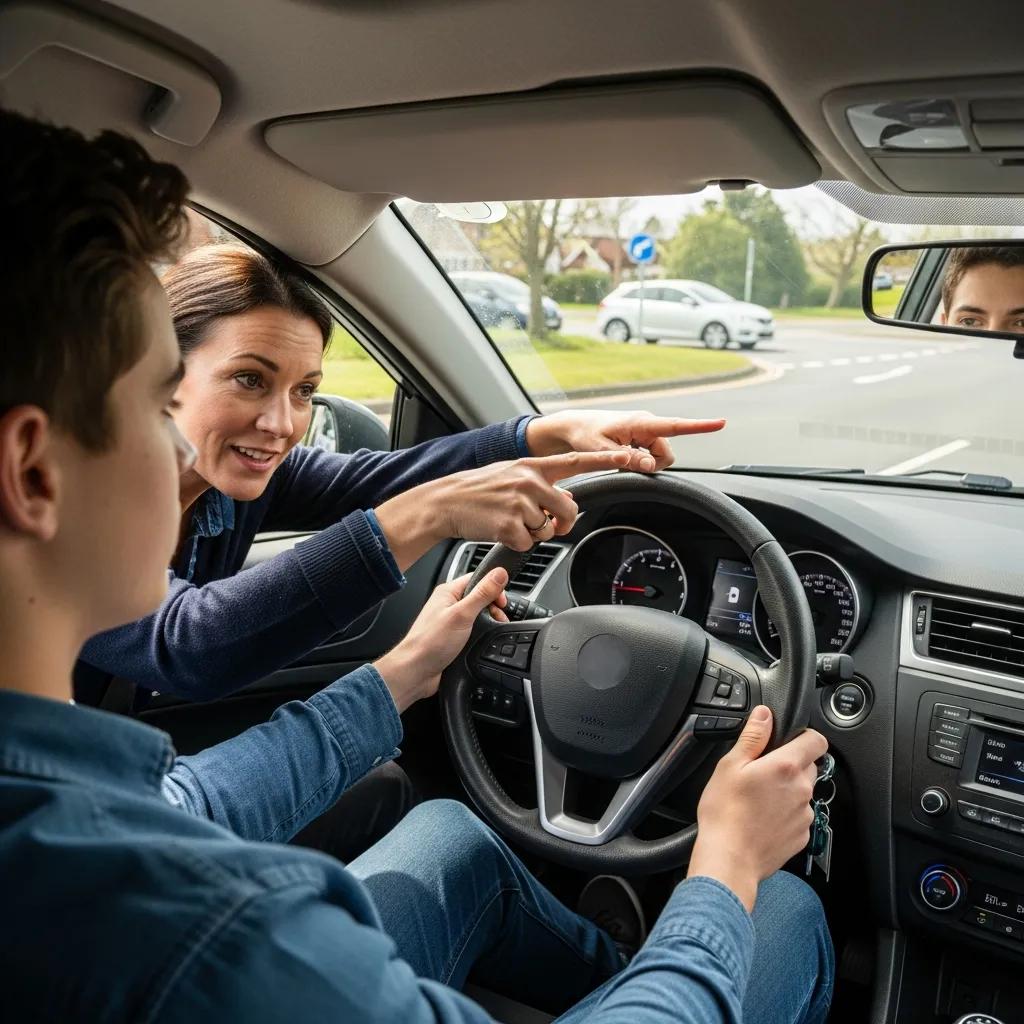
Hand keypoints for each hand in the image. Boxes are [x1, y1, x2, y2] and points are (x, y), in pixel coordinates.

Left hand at [374, 568, 508, 711]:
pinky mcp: (453, 637)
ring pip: (477, 615)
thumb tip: (499, 573)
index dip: (493, 587)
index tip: (502, 601)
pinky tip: (484, 640)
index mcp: (448, 592)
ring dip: (488, 621)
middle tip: (498, 617)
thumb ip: (482, 593)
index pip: (477, 579)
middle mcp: (448, 605)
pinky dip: (481, 634)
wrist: (416, 672)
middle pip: (479, 597)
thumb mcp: (462, 614)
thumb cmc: (429, 642)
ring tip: (494, 629)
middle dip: (493, 607)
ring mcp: (450, 622)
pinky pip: (472, 630)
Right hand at [375, 449, 635, 565]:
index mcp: (534, 465)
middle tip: (544, 523)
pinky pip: (529, 544)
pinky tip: (501, 530)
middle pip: (569, 509)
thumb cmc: (480, 490)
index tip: (635, 456)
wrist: (446, 501)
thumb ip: (542, 483)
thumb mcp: (512, 475)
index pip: (579, 461)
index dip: (609, 459)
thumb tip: (567, 501)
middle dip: (560, 522)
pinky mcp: (509, 525)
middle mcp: (530, 480)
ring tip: (510, 521)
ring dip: (533, 533)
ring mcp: (520, 502)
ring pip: (548, 529)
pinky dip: (518, 543)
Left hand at [525, 410, 726, 471]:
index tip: (720, 423)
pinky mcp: (642, 437)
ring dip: (646, 463)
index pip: (675, 426)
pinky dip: (641, 460)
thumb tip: (650, 465)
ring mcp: (645, 431)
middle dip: (654, 465)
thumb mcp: (601, 451)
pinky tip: (624, 456)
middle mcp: (647, 424)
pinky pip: (651, 455)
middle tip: (628, 464)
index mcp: (640, 423)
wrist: (575, 427)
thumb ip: (626, 459)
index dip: (699, 426)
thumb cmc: (585, 436)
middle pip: (667, 453)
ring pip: (660, 456)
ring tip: (622, 458)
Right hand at [686, 706, 827, 911]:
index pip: (816, 741)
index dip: (805, 736)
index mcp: (786, 766)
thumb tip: (764, 715)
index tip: (790, 740)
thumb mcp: (730, 765)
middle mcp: (802, 789)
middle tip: (763, 772)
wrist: (730, 859)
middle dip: (791, 764)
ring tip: (759, 799)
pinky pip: (799, 816)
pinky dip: (786, 814)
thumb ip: (752, 737)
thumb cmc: (725, 813)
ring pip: (803, 792)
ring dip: (788, 791)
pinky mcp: (802, 836)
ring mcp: (804, 815)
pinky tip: (763, 818)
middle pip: (809, 766)